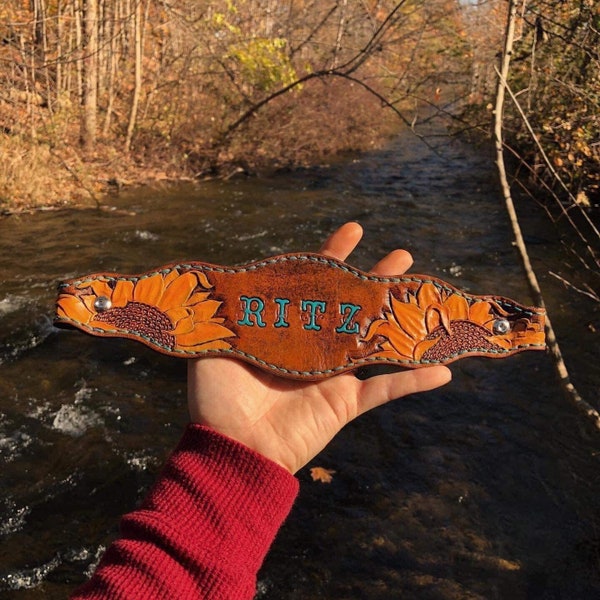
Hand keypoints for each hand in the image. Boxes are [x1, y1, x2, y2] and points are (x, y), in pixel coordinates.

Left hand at [187, 222, 451, 472]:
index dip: (332, 256)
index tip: (354, 231)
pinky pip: (385, 392)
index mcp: (284, 329)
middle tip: (401, 256)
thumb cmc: (217, 397)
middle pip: (351, 305)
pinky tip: (443, 370)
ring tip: (422, 290)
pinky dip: (413, 383)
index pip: (312, 284)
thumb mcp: (215, 344)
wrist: (231, 448)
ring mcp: (331, 375)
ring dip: (399, 317)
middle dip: (375, 279)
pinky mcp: (344, 404)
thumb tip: (229, 278)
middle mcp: (312, 347)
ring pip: (374, 340)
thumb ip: (228, 314)